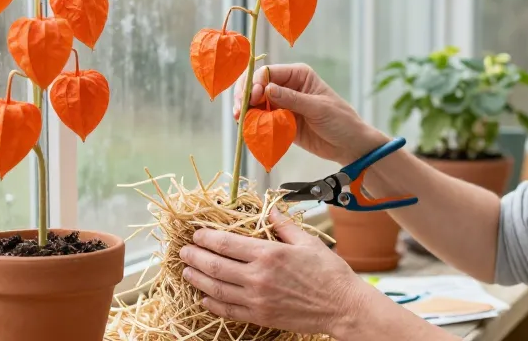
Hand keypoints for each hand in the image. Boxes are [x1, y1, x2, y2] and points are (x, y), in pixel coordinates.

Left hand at [179, 208, 368, 336]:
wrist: (342, 306)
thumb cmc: (329, 273)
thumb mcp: (307, 241)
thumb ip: (283, 225)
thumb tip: (269, 210)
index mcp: (269, 254)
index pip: (226, 243)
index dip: (206, 237)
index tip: (197, 233)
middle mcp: (258, 277)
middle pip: (214, 266)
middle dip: (195, 256)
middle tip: (184, 251)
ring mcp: (257, 300)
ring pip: (216, 289)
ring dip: (197, 279)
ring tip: (187, 271)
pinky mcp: (260, 317)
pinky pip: (228, 310)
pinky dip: (213, 303)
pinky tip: (205, 297)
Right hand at [233, 63, 387, 163]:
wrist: (350, 146)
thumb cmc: (341, 121)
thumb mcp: (318, 108)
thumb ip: (292, 99)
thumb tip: (267, 89)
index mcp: (298, 75)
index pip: (268, 73)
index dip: (255, 83)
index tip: (252, 98)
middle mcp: (287, 87)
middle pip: (257, 87)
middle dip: (245, 96)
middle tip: (239, 111)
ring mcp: (283, 105)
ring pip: (256, 104)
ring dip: (246, 112)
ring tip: (240, 121)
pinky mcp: (281, 123)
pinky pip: (262, 121)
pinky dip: (253, 124)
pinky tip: (248, 129)